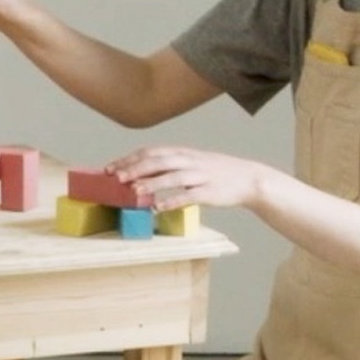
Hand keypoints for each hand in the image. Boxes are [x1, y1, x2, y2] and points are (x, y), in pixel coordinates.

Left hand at [104, 146, 269, 212]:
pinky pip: (189, 196)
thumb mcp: (191, 163)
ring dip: (151, 184)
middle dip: (135, 169)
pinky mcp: (209, 192)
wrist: (248, 178)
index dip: (129, 159)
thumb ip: (168, 167)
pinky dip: (172, 201)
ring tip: (134, 191)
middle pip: (158, 162)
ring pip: (172, 177)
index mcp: (182, 153)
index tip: (110, 167)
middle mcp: (189, 161)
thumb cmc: (214, 173)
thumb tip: (140, 175)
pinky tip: (159, 207)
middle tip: (116, 177)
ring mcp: (200, 176)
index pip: (151, 152)